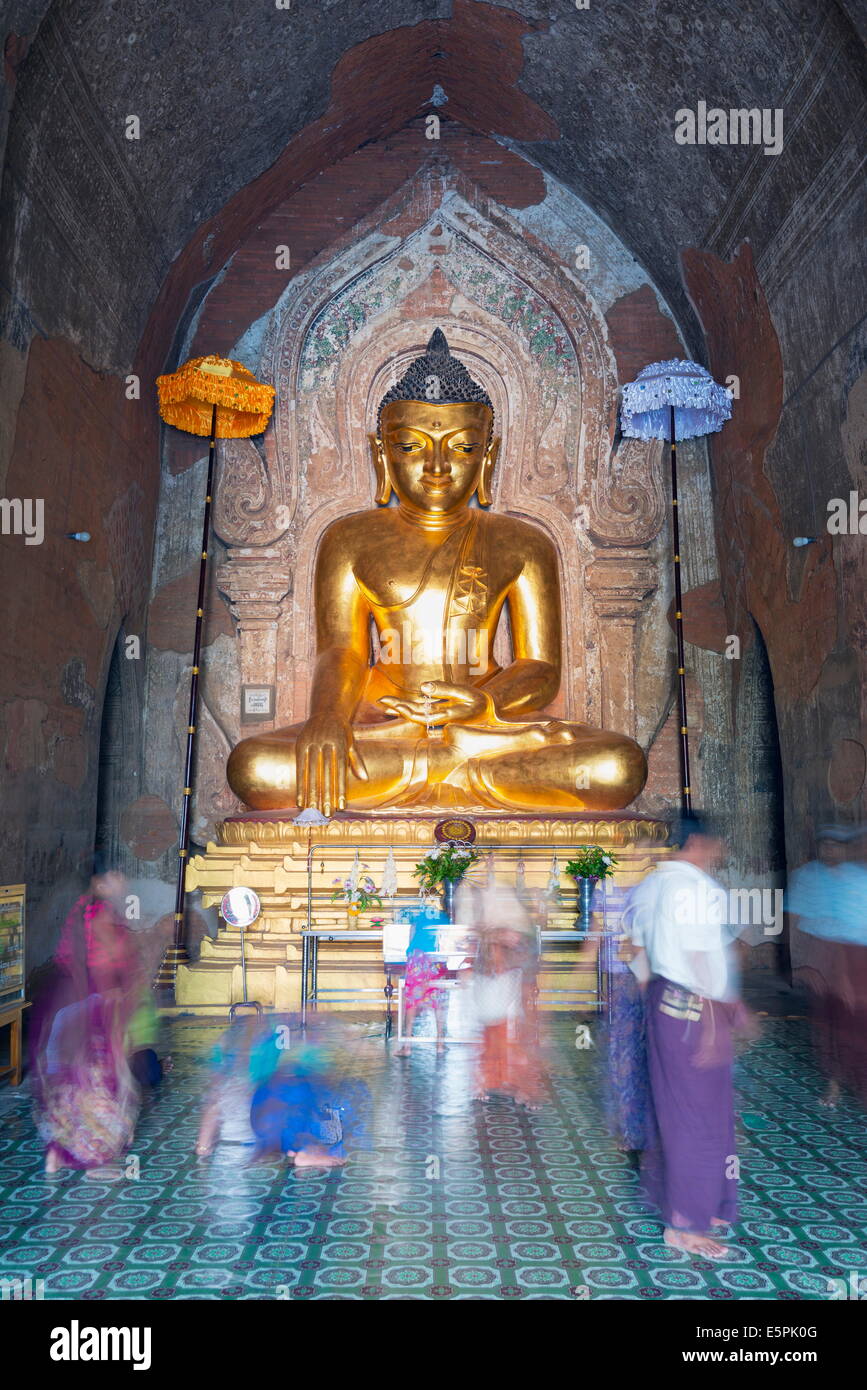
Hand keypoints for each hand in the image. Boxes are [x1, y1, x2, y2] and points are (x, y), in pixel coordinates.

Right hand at [295, 713, 367, 814]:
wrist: (326, 710)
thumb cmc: (341, 730)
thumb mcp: (351, 742)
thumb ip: (356, 760)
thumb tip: (364, 778)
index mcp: (338, 743)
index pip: (340, 771)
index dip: (340, 789)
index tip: (341, 806)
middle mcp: (324, 743)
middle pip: (325, 775)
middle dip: (325, 796)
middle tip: (327, 814)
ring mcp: (311, 743)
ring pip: (310, 773)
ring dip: (311, 794)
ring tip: (313, 811)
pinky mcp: (299, 745)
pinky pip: (299, 769)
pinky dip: (300, 786)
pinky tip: (300, 800)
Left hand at [379, 680, 495, 727]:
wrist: (489, 713)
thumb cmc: (478, 702)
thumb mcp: (465, 692)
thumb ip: (445, 689)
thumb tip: (423, 687)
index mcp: (447, 716)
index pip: (423, 716)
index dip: (409, 712)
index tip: (396, 705)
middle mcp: (440, 720)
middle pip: (415, 715)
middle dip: (399, 708)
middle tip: (382, 700)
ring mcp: (438, 716)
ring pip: (416, 712)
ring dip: (400, 707)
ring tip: (384, 702)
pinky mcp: (438, 711)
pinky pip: (421, 709)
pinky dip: (409, 705)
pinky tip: (396, 703)